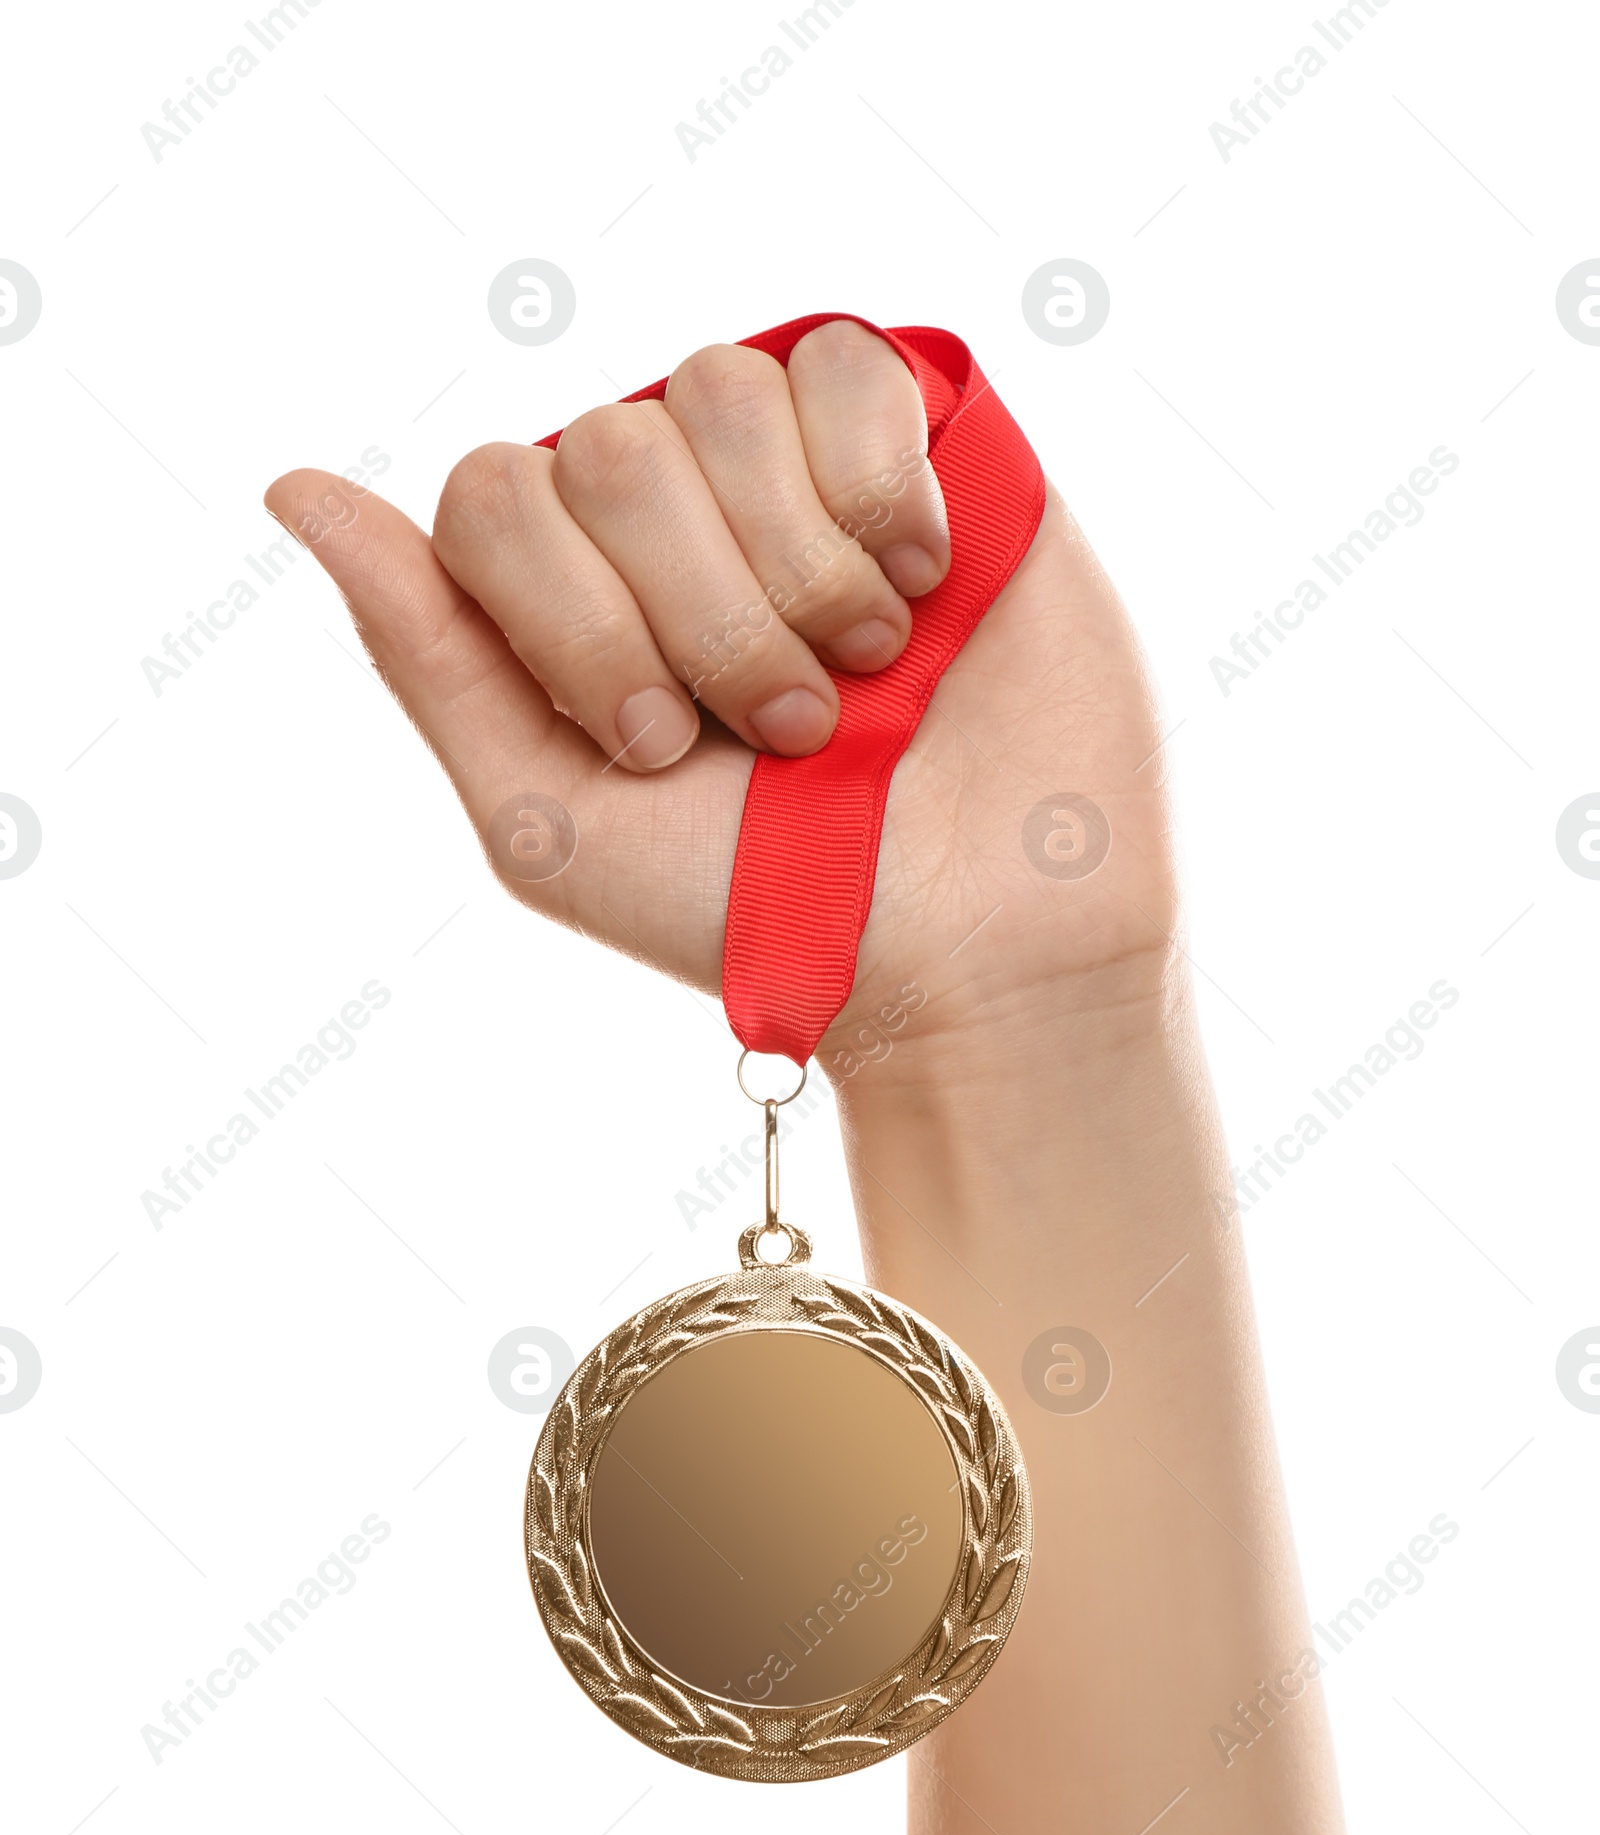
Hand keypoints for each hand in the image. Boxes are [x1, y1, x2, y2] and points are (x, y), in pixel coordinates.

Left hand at [265, 319, 1174, 1085]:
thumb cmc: (755, 905)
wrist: (973, 943)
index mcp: (569, 593)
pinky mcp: (920, 443)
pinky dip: (879, 488)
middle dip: (704, 618)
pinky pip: (847, 364)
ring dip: (796, 568)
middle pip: (611, 449)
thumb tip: (294, 488)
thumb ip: (427, 652)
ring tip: (867, 671)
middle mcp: (671, 515)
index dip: (576, 618)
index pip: (497, 496)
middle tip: (791, 727)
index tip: (660, 745)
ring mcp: (790, 470)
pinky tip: (921, 585)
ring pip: (723, 388)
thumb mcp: (546, 816)